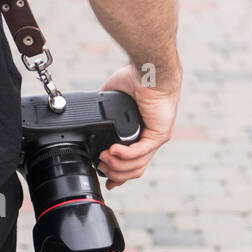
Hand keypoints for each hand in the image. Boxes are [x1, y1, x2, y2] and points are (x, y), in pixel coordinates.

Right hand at [96, 63, 179, 189]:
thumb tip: (92, 110)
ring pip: (137, 166)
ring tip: (103, 157)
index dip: (119, 174)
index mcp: (141, 132)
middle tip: (100, 164)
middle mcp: (151, 138)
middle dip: (114, 173)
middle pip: (134, 170)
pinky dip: (123, 155)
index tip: (107, 180)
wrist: (149, 71)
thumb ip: (104, 108)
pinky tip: (112, 150)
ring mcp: (156, 138)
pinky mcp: (159, 135)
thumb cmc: (137, 78)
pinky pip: (139, 153)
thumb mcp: (114, 98)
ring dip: (116, 165)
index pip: (133, 162)